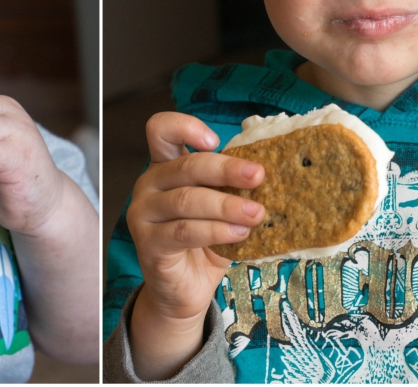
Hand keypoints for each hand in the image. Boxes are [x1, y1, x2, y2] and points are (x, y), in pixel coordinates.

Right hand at [125, 111, 264, 378]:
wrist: (184, 290)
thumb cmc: (205, 242)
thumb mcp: (219, 207)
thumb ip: (230, 187)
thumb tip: (274, 171)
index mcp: (165, 167)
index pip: (161, 130)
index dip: (185, 127)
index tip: (216, 140)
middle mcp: (149, 185)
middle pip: (184, 166)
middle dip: (226, 169)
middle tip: (258, 176)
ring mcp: (143, 214)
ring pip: (186, 200)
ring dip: (226, 205)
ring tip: (256, 214)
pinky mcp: (148, 244)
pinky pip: (184, 231)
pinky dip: (215, 230)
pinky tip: (239, 233)